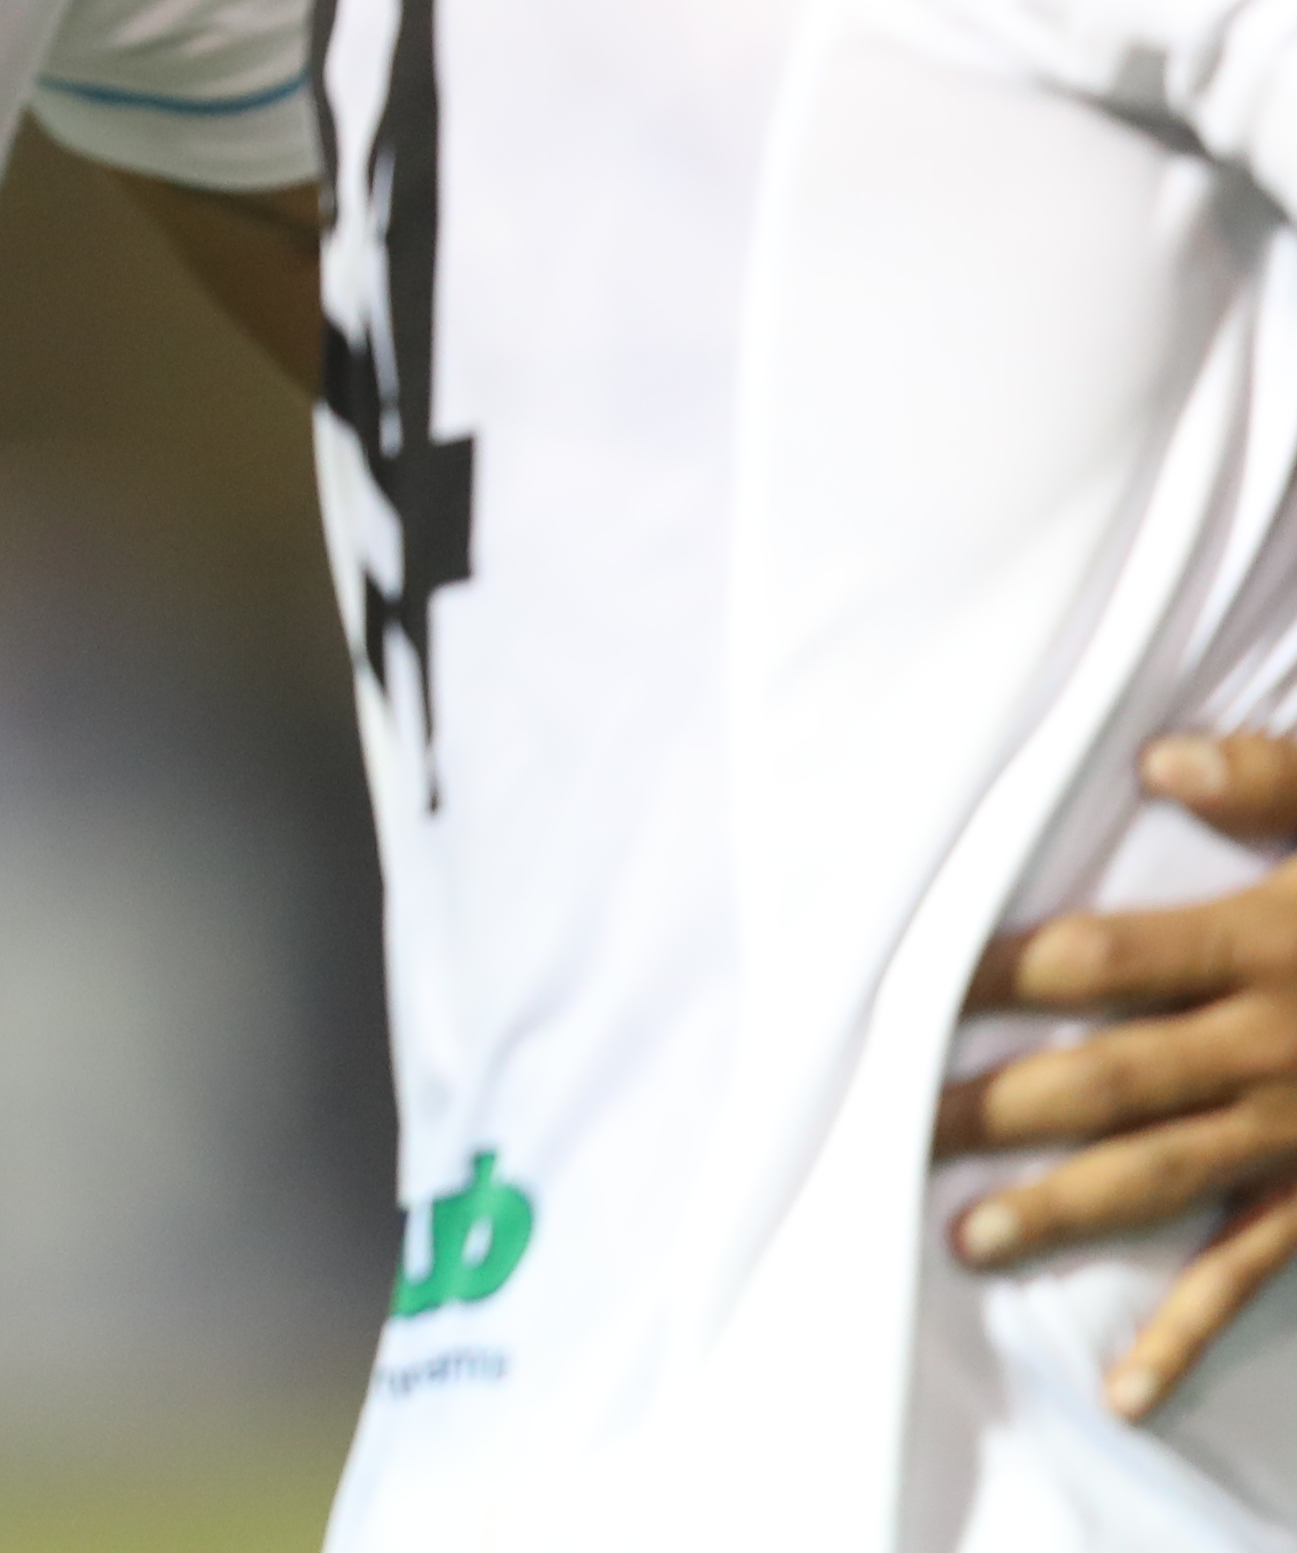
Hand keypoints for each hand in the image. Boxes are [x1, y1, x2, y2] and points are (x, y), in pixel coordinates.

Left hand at [942, 731, 1296, 1413]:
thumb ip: (1273, 778)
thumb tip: (1159, 756)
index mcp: (1265, 947)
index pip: (1101, 959)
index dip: (999, 972)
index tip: (902, 983)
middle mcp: (1274, 1049)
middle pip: (1108, 1081)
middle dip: (993, 1106)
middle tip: (886, 1124)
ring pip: (1162, 1180)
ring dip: (1060, 1213)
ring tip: (961, 1239)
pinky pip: (1254, 1272)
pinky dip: (1187, 1335)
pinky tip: (1121, 1387)